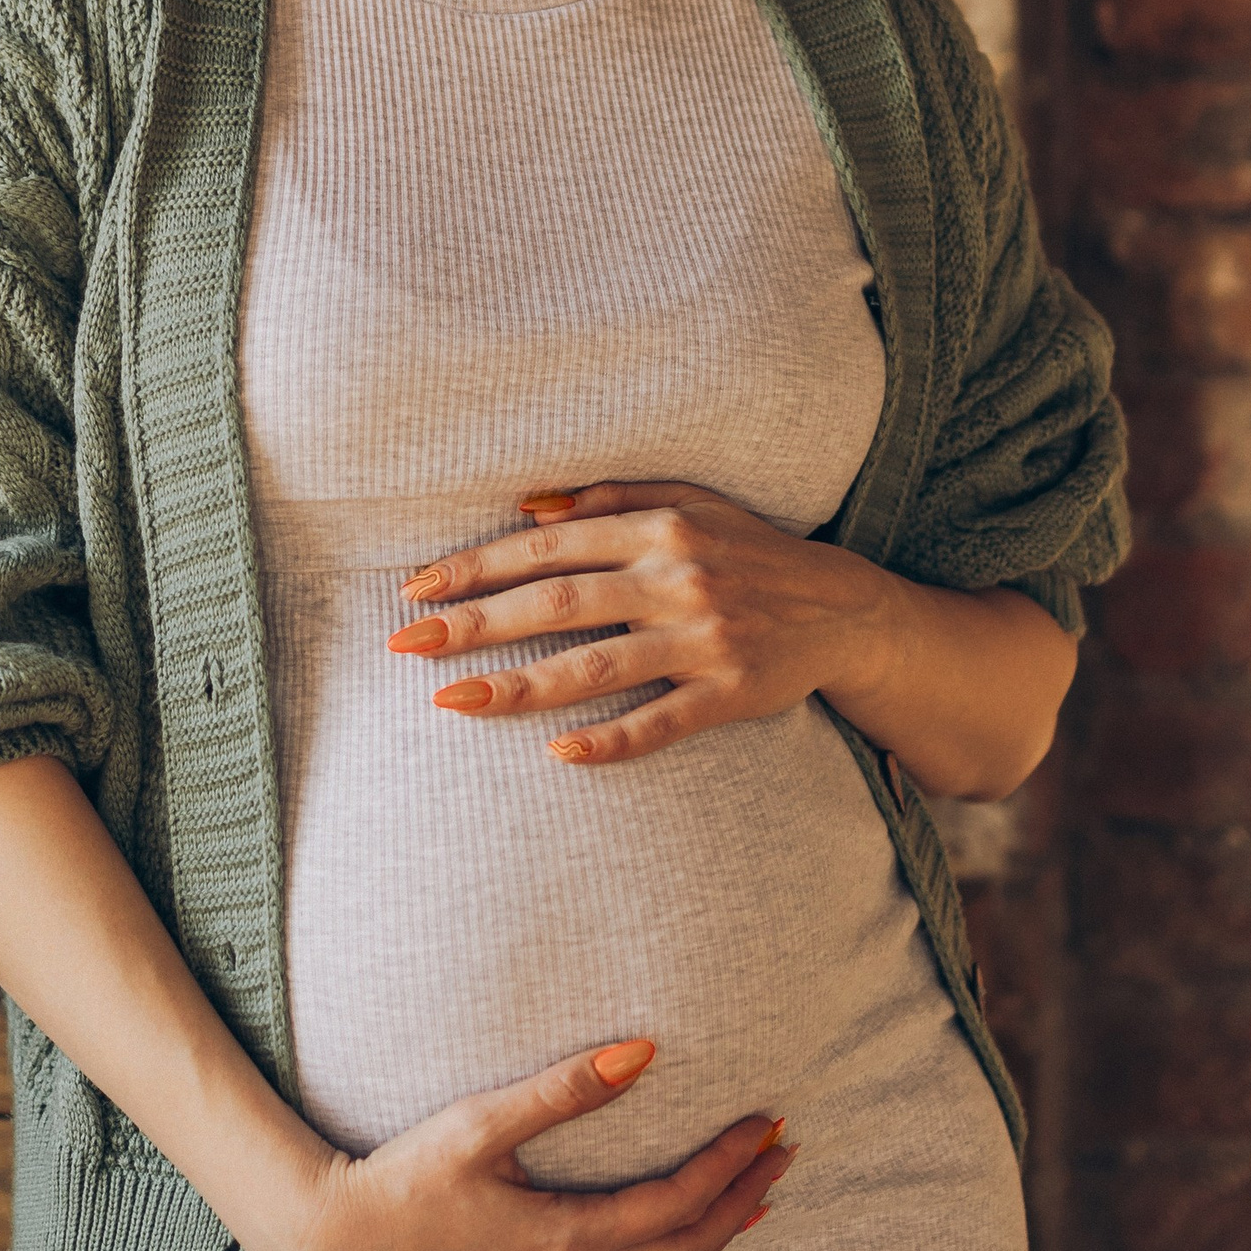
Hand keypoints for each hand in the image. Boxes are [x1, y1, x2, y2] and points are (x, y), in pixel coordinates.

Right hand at [278, 1037, 794, 1250]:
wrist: (341, 1243)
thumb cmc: (406, 1174)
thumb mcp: (483, 1121)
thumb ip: (566, 1089)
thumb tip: (643, 1052)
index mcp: (566, 1236)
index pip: (676, 1204)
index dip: (727, 1166)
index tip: (764, 1127)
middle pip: (680, 1249)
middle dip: (738, 1204)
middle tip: (782, 1160)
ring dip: (706, 1247)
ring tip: (749, 1211)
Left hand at [386, 480, 869, 768]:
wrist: (843, 608)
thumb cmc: (749, 552)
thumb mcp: (689, 501)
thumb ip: (611, 496)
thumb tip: (528, 507)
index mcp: (657, 527)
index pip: (547, 549)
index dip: (477, 568)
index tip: (417, 590)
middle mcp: (676, 579)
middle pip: (557, 605)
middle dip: (475, 624)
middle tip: (407, 645)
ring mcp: (704, 641)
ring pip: (596, 668)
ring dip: (520, 686)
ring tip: (453, 700)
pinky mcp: (731, 695)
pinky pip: (662, 723)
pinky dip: (611, 741)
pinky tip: (558, 755)